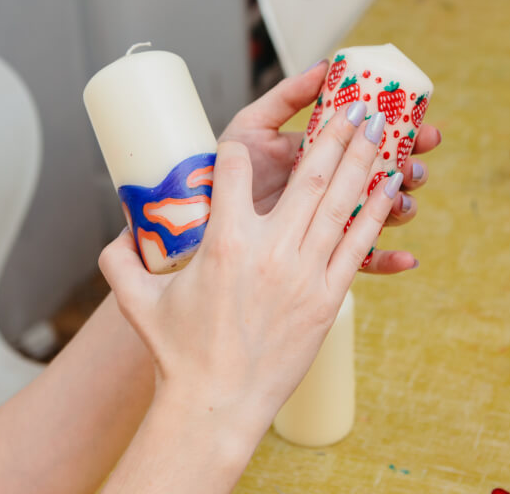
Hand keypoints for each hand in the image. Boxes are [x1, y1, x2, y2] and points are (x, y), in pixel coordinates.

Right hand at [100, 106, 400, 438]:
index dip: (240, 150)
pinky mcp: (326, 299)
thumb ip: (120, 260)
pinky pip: (357, 246)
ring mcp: (303, 275)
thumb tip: (117, 233)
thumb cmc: (177, 354)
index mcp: (222, 242)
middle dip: (333, 134)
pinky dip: (375, 213)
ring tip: (380, 129)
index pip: (234, 171)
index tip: (247, 142)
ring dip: (362, 161)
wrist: (215, 406)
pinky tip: (391, 187)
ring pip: (340, 204)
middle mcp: (269, 251)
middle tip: (353, 105)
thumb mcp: (136, 302)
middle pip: (308, 176)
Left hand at [219, 61, 440, 273]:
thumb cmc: (223, 170)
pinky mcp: (324, 257)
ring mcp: (332, 222)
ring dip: (403, 207)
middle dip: (412, 169)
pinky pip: (363, 262)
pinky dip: (389, 260)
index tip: (423, 127)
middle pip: (387, 177)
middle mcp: (333, 188)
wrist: (200, 221)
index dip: (405, 134)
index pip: (373, 142)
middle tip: (417, 163)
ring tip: (403, 201)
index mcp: (323, 155)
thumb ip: (288, 96)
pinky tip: (407, 258)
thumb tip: (326, 65)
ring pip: (383, 216)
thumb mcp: (253, 127)